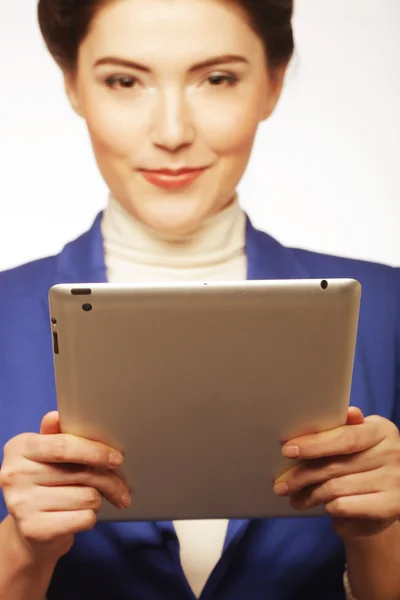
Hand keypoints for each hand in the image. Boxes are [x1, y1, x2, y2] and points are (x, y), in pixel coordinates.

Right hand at [0, 411, 130, 560]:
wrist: (30, 532)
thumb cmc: (45, 486)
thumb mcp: (47, 456)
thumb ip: (56, 436)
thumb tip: (55, 416)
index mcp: (19, 448)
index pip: (64, 445)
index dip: (96, 451)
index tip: (117, 459)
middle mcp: (15, 474)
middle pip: (82, 472)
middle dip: (109, 480)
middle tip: (122, 488)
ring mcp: (21, 503)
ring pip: (88, 497)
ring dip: (97, 500)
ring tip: (88, 501)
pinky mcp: (34, 529)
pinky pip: (84, 518)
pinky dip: (90, 517)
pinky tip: (80, 516)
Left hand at [273, 407, 399, 540]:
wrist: (384, 501)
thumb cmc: (363, 464)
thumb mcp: (356, 442)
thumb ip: (345, 429)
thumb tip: (348, 412)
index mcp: (383, 430)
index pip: (344, 437)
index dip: (314, 444)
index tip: (287, 450)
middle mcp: (393, 453)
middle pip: (335, 465)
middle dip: (303, 474)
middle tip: (281, 483)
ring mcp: (395, 481)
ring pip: (336, 488)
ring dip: (309, 494)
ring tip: (294, 497)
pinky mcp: (392, 507)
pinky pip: (346, 506)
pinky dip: (328, 506)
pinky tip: (319, 506)